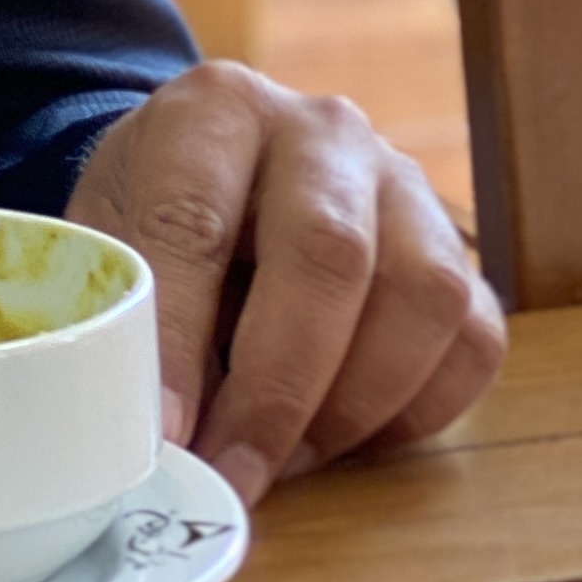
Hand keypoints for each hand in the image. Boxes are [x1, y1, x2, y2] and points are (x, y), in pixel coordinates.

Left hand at [69, 61, 505, 505]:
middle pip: (329, 252)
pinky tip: (345, 436)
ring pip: (424, 296)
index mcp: (216, 109)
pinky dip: (414, 411)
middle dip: (278, 388)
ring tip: (284, 456)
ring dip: (353, 403)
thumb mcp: (109, 244)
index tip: (163, 437)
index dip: (176, 340)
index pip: (194, 219)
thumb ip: (124, 322)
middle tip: (233, 472)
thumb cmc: (157, 217)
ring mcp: (405, 184)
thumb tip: (152, 443)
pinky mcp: (458, 248)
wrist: (219, 176)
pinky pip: (473, 341)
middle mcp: (323, 130)